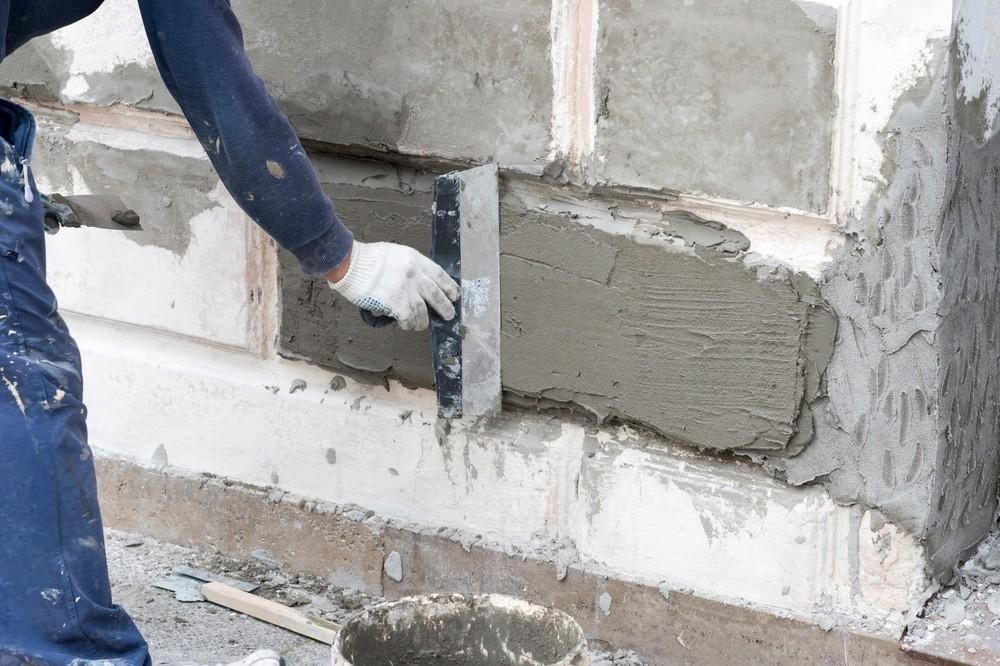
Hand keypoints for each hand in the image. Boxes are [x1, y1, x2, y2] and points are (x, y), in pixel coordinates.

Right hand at [327, 241, 459, 330]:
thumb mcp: (394, 254)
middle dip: (445, 307)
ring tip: (422, 325)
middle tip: (449, 315)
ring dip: (424, 320)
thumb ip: (407, 268)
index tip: (454, 295)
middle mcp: (415, 274)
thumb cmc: (367, 258)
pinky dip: (409, 324)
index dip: (449, 287)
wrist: (351, 264)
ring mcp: (407, 289)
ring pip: (424, 311)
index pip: (439, 275)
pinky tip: (408, 326)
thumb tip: (414, 284)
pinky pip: (409, 318)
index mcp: (415, 260)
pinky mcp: (396, 303)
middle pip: (437, 294)